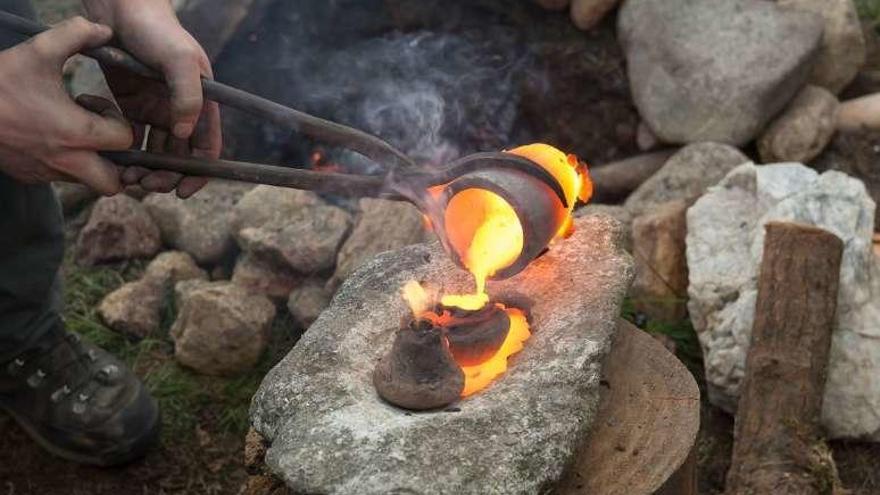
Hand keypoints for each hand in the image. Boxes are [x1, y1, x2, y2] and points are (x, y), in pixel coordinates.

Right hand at [0, 17, 131, 193]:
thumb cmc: (0, 81)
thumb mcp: (39, 50)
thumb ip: (76, 34)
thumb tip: (104, 31)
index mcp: (76, 133)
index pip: (126, 141)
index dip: (118, 122)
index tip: (93, 105)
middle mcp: (65, 161)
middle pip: (113, 182)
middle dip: (117, 162)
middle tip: (99, 135)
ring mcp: (46, 173)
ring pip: (87, 180)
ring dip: (89, 160)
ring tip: (70, 131)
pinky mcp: (30, 176)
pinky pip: (59, 177)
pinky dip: (63, 162)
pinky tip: (47, 135)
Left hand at [85, 0, 220, 197]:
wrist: (122, 9)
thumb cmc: (157, 31)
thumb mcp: (180, 60)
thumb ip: (188, 95)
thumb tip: (184, 132)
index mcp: (203, 104)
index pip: (207, 148)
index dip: (199, 173)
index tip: (183, 190)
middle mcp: (183, 111)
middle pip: (181, 156)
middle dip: (168, 176)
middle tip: (147, 184)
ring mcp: (158, 110)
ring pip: (157, 152)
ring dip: (148, 169)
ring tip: (129, 177)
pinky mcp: (133, 107)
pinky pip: (134, 138)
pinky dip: (128, 153)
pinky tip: (117, 160)